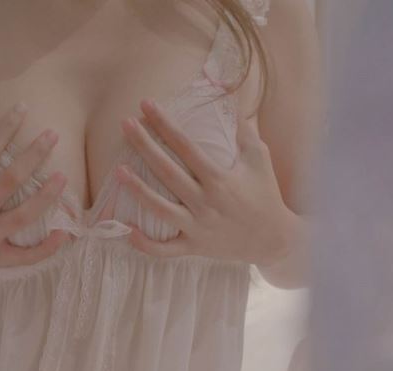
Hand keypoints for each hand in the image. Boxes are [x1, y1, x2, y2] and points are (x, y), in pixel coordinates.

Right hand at [0, 102, 74, 288]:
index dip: (5, 128)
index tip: (23, 109)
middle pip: (11, 180)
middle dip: (34, 155)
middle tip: (53, 134)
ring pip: (23, 216)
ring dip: (46, 197)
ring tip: (64, 177)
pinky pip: (25, 256)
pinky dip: (47, 248)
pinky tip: (65, 234)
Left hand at [116, 99, 298, 265]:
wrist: (275, 239)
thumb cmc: (266, 195)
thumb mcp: (260, 159)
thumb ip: (244, 132)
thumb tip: (229, 101)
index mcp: (219, 178)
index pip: (185, 145)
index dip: (164, 124)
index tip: (146, 105)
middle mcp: (205, 202)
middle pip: (167, 171)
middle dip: (144, 145)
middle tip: (125, 124)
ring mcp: (198, 227)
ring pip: (160, 209)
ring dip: (137, 190)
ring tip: (117, 171)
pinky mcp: (195, 247)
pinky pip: (165, 249)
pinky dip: (144, 244)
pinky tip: (126, 230)